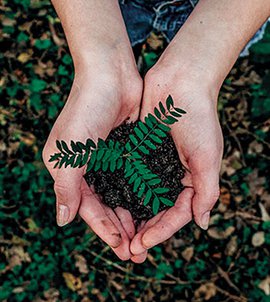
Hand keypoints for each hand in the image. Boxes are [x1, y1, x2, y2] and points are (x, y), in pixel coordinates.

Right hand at [43, 63, 142, 260]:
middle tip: (136, 251)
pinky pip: (134, 179)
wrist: (111, 75)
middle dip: (120, 228)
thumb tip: (63, 220)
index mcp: (70, 170)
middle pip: (105, 206)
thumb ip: (66, 186)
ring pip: (121, 196)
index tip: (120, 246)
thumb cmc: (86, 109)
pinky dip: (141, 195)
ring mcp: (109, 160)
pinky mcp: (127, 151)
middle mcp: (89, 168)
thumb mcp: (69, 150)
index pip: (87, 207)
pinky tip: (153, 209)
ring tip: (146, 236)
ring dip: (132, 216)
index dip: (103, 228)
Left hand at [130, 59, 222, 257]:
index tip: (143, 243)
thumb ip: (207, 190)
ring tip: (117, 234)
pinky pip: (129, 176)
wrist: (180, 83)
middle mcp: (171, 175)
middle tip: (128, 249)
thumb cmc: (199, 117)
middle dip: (144, 230)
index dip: (161, 231)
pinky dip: (121, 191)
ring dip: (131, 216)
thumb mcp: (208, 156)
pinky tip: (110, 204)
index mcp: (191, 180)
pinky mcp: (138, 152)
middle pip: (157, 211)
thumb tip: (202, 223)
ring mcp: (154, 164)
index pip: (176, 214)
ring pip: (141, 197)